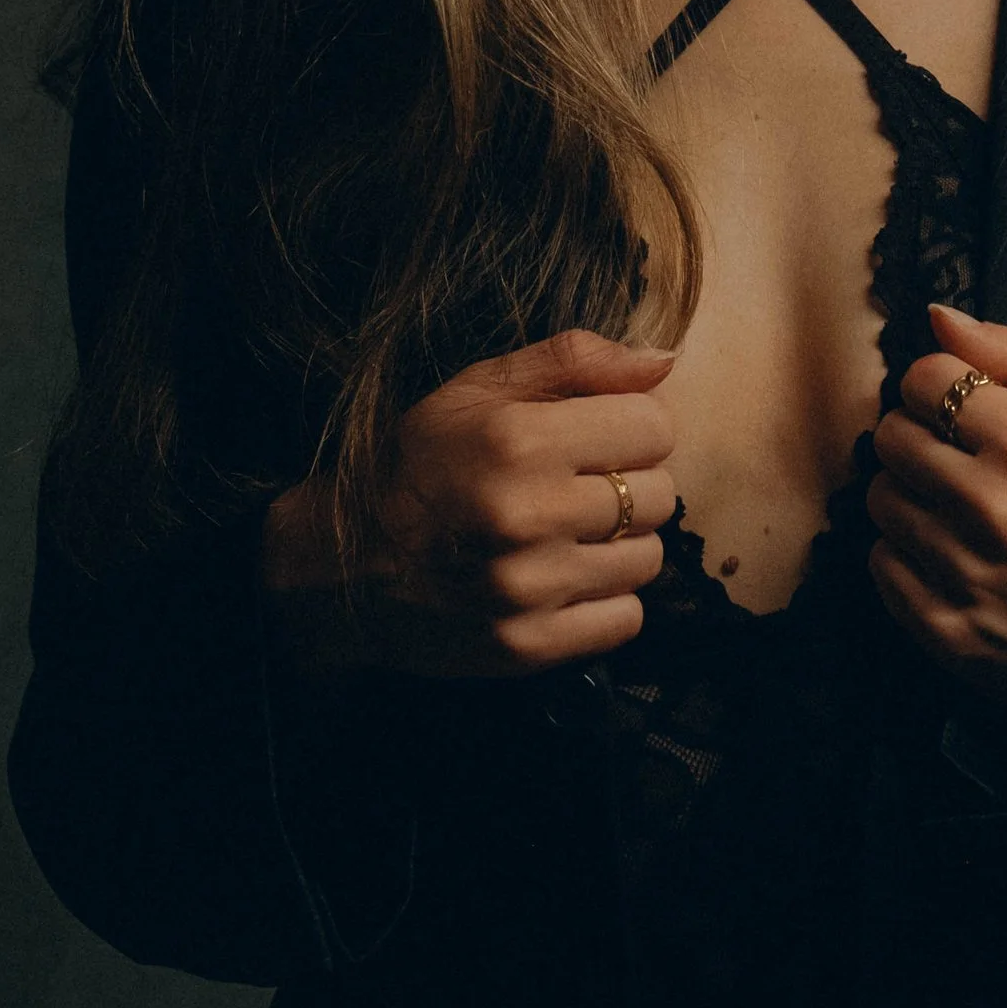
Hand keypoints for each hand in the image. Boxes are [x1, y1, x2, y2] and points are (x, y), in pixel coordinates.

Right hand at [260, 328, 674, 679]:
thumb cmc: (418, 462)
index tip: (602, 436)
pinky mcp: (528, 647)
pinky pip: (626, 619)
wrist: (342, 566)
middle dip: (630, 483)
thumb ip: (575, 360)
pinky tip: (565, 579)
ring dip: (621, 544)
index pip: (654, 427)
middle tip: (582, 487)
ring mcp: (530, 590)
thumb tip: (664, 362)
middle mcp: (528, 516)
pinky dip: (606, 599)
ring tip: (571, 534)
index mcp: (518, 440)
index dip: (634, 426)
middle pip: (659, 495)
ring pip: (649, 560)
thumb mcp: (480, 387)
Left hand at [866, 303, 1006, 719]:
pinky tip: (949, 555)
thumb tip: (938, 315)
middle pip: (892, 435)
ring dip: (909, 493)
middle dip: (918, 433)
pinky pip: (881, 567)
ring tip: (954, 506)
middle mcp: (988, 508)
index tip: (961, 407)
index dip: (939, 383)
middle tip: (957, 455)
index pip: (922, 378)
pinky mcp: (947, 632)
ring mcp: (964, 575)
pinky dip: (906, 555)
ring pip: (881, 499)